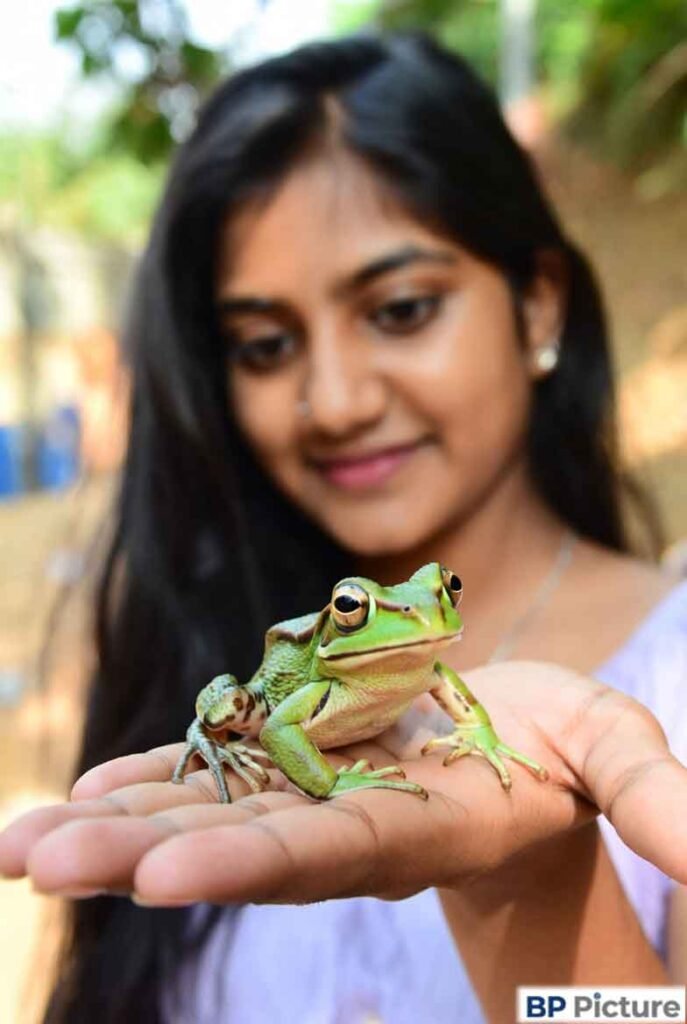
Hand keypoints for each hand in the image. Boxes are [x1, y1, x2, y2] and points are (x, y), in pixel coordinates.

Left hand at [1, 662, 685, 905]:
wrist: (516, 758)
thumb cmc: (569, 753)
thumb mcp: (616, 751)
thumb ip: (652, 794)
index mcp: (420, 827)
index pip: (329, 852)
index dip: (252, 860)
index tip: (162, 878)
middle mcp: (347, 824)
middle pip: (236, 842)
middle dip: (136, 854)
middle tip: (31, 864)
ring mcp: (314, 791)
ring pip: (206, 809)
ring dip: (112, 823)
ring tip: (16, 843)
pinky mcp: (298, 760)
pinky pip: (215, 772)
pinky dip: (148, 779)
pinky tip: (80, 787)